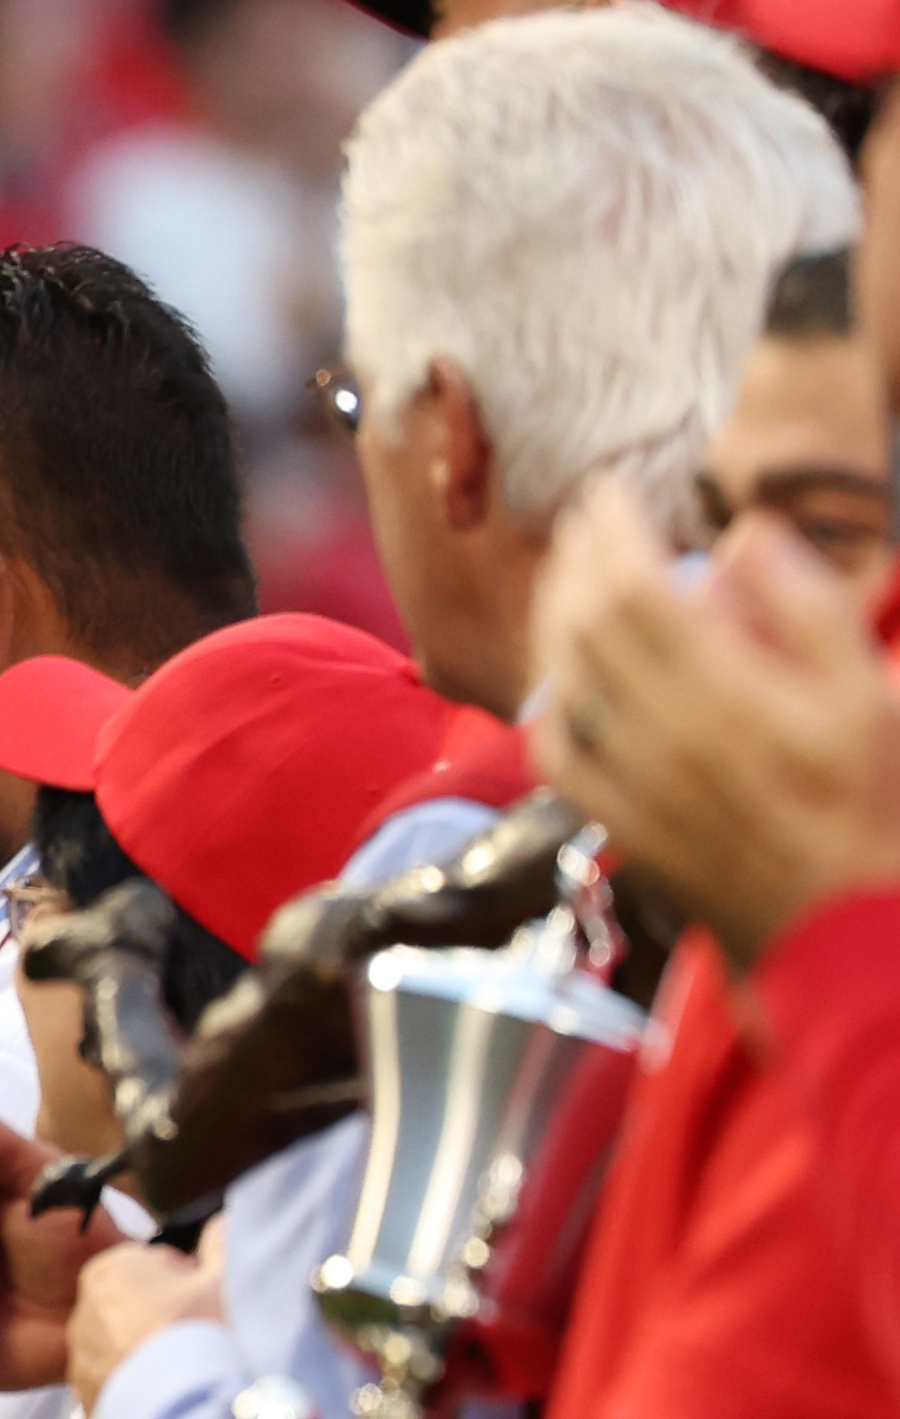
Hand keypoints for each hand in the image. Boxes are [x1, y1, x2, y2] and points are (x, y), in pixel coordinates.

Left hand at [64, 1219, 222, 1411]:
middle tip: (205, 1336)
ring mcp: (81, 1366)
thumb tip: (223, 1223)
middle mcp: (83, 1315)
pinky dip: (144, 1397)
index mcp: (109, 1271)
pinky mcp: (89, 1408)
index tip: (210, 1297)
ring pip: (126, 1352)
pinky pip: (122, 1394)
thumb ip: (221, 1241)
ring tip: (191, 1373)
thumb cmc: (204, 1336)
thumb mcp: (225, 1277)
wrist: (186, 1415)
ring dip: (154, 1358)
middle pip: (136, 1309)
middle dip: (168, 1318)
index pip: (153, 1264)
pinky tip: (175, 1401)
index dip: (190, 1279)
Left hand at [536, 483, 899, 966]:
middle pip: (585, 629)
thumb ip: (807, 609)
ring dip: (553, 620)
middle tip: (584, 522)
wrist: (840, 926)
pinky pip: (558, 751)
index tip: (609, 493)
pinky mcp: (619, 821)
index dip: (612, 534)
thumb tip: (747, 537)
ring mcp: (630, 783)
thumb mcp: (867, 695)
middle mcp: (659, 738)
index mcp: (724, 697)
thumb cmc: (870, 805)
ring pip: (560, 682)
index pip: (635, 593)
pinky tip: (562, 674)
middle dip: (576, 562)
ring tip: (569, 576)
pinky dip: (549, 699)